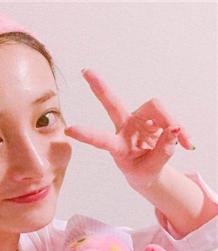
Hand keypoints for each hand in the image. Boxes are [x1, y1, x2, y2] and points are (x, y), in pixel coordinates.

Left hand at [66, 69, 194, 190]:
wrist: (149, 170)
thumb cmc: (142, 171)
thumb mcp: (149, 172)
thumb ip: (161, 154)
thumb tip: (173, 131)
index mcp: (116, 146)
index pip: (101, 139)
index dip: (87, 135)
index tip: (69, 130)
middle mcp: (125, 128)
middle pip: (114, 103)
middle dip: (100, 88)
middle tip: (85, 71)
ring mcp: (140, 120)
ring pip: (156, 108)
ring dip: (173, 123)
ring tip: (186, 144)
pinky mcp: (154, 117)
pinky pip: (171, 118)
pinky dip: (182, 131)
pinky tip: (188, 143)